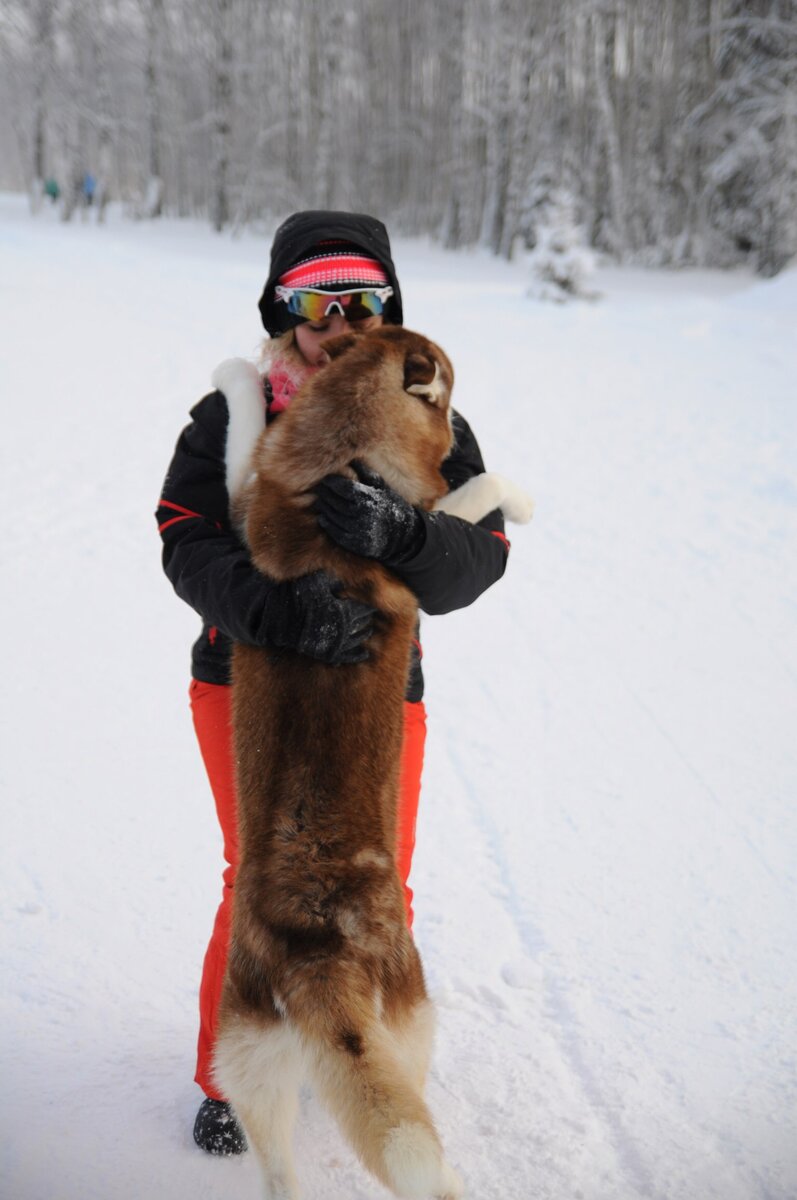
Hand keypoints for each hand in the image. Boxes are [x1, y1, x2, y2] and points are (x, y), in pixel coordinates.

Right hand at [260, 570, 375, 663]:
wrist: (280, 619)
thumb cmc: (298, 597)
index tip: (372, 603)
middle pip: (363, 624)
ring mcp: (337, 642)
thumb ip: (335, 579)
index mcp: (344, 610)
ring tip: (368, 630)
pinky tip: (364, 654)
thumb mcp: (318, 583)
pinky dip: (357, 656)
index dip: (369, 605)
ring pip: (358, 639)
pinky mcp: (328, 653)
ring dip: (364, 634)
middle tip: (371, 615)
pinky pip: (347, 657)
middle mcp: (344, 628)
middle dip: (367, 619)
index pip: (364, 609)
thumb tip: (351, 571)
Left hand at [314, 464, 423, 563]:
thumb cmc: (390, 506)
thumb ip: (366, 473)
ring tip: (320, 500)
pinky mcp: (354, 543)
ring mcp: (358, 531)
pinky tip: (323, 517)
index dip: (332, 482)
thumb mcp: (382, 488)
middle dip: (325, 494)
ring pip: (332, 516)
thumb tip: (353, 458)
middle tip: (318, 488)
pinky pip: (334, 532)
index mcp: (369, 499)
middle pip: (335, 502)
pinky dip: (327, 523)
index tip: (326, 478)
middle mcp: (363, 515)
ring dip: (324, 507)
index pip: (344, 487)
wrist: (402, 536)